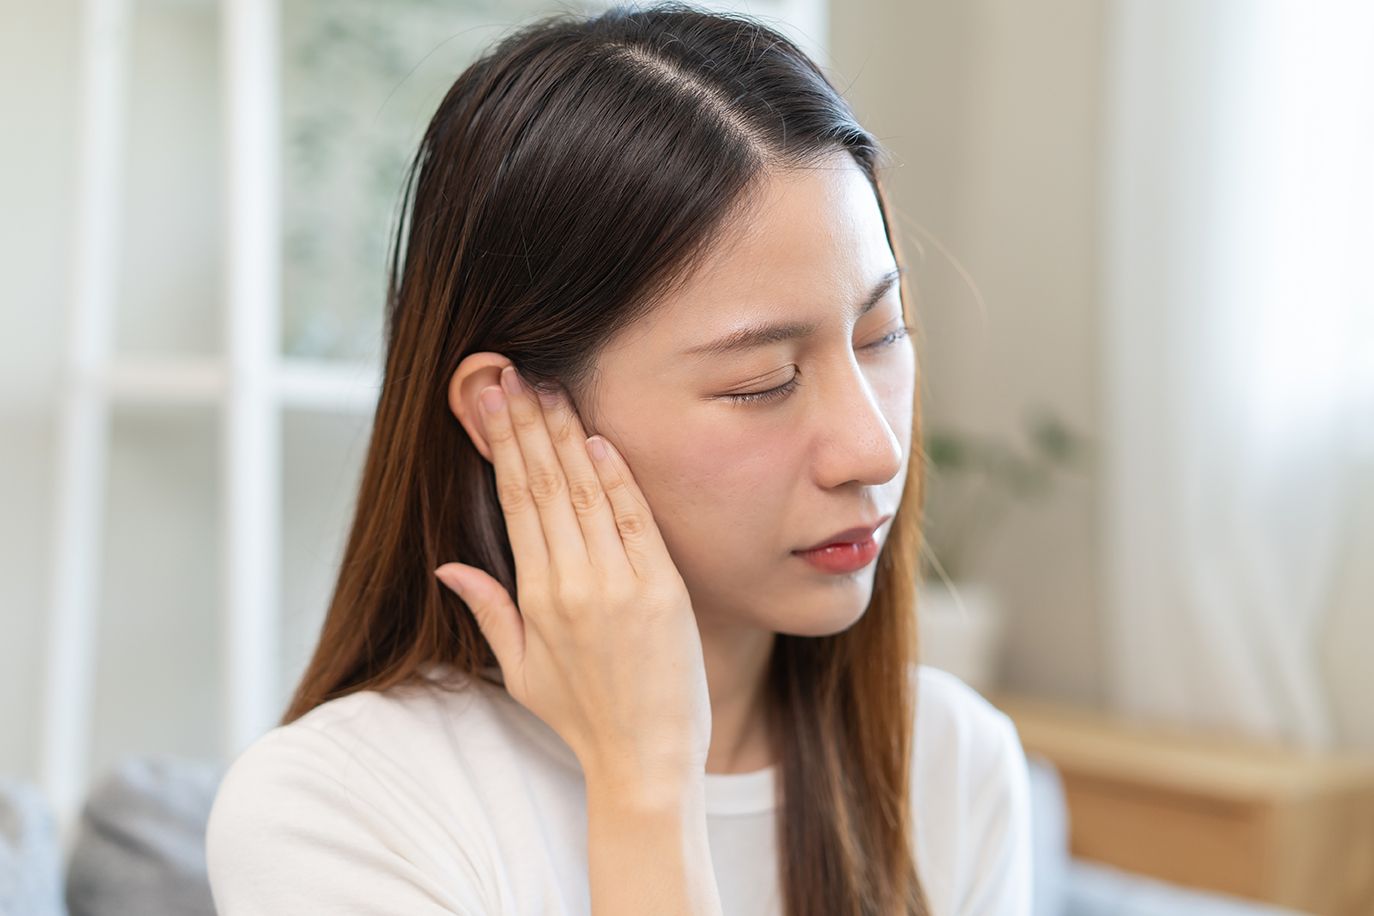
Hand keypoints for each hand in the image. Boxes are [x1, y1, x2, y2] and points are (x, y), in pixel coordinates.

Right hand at [436, 365, 711, 787]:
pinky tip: (599, 439)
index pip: (515, 502)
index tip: (492, 401)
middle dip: (528, 424)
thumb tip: (447, 567)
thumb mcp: (521, 670)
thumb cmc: (583, 718)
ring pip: (585, 492)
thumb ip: (489, 610)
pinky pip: (635, 520)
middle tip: (515, 373)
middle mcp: (573, 584)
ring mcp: (620, 584)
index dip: (503, 446)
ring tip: (551, 389)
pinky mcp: (663, 590)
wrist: (645, 761)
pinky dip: (617, 477)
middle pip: (545, 485)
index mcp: (535, 599)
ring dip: (567, 436)